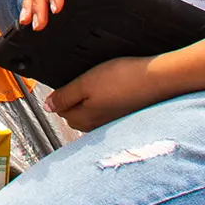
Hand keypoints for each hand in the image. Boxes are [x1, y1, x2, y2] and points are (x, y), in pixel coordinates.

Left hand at [47, 56, 161, 131]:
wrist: (157, 79)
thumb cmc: (123, 79)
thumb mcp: (86, 83)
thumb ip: (65, 96)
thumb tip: (48, 106)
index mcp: (83, 119)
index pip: (60, 110)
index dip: (62, 93)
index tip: (70, 80)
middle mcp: (96, 126)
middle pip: (74, 113)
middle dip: (74, 98)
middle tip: (85, 79)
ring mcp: (110, 122)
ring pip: (90, 112)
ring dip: (90, 99)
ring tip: (101, 82)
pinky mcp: (123, 116)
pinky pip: (106, 110)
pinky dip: (105, 100)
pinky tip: (113, 88)